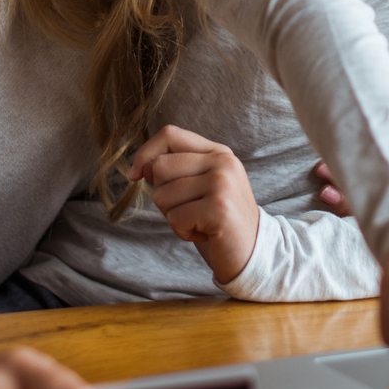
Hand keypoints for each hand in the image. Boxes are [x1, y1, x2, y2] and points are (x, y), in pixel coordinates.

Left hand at [129, 125, 259, 283]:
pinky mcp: (219, 208)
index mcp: (218, 152)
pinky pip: (175, 218)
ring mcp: (222, 183)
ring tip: (199, 222)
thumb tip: (142, 166)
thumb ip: (174, 171)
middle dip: (163, 195)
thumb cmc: (218, 221)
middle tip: (190, 210)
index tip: (136, 175)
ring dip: (174, 217)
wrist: (253, 253)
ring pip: (162, 195)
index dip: (145, 153)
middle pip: (160, 167)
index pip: (169, 134)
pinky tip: (205, 233)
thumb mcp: (198, 188)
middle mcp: (222, 161)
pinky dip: (183, 232)